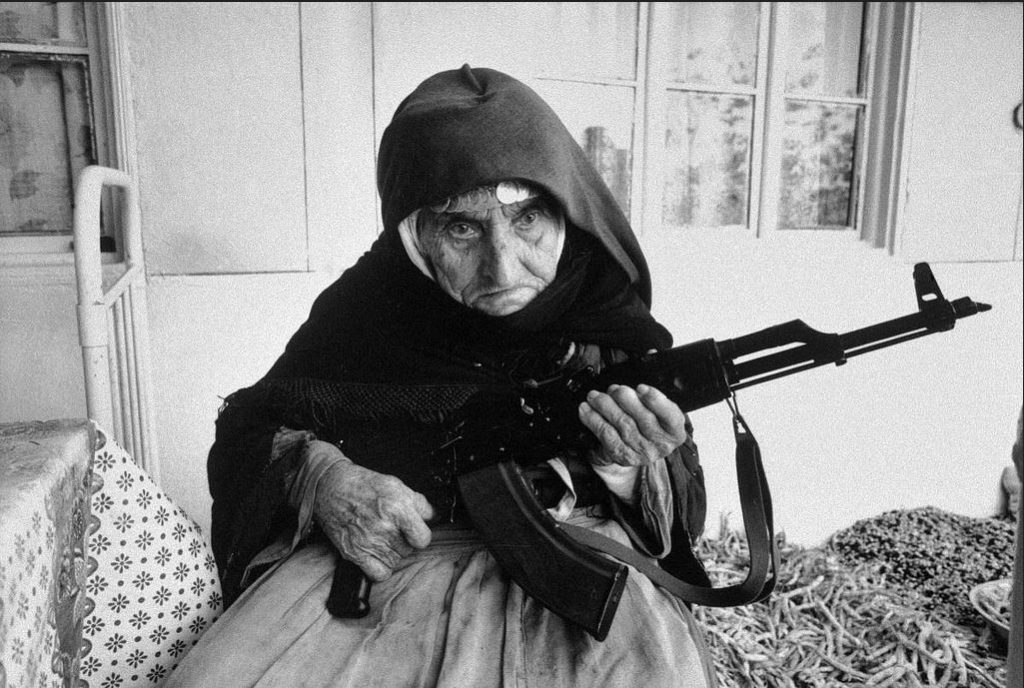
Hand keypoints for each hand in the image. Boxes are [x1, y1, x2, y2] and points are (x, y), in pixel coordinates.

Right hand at [313, 460, 435, 581]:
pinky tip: (377, 554)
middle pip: (409, 550)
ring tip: (382, 537)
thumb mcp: (396, 485)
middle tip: (393, 529)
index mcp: (398, 508)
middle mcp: (384, 528)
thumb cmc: (364, 485)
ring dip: (392, 553)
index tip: (414, 531)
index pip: (423, 539)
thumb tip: (434, 517)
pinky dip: (381, 568)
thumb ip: (420, 503)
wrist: (330, 487)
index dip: (420, 535)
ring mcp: (369, 542)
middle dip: (404, 541)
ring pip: (396, 561)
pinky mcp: (354, 553)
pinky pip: (379, 574)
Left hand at [578, 384, 688, 467]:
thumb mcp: (658, 404)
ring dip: (605, 407)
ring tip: (595, 396)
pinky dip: (594, 421)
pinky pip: (606, 435)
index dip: (656, 401)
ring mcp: (642, 452)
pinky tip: (587, 410)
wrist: (637, 448)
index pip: (670, 415)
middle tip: (614, 389)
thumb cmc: (649, 420)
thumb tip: (650, 354)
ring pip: (622, 425)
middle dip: (625, 400)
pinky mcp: (622, 455)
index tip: (641, 387)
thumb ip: (654, 381)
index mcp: (675, 429)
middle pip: (643, 419)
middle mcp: (661, 444)